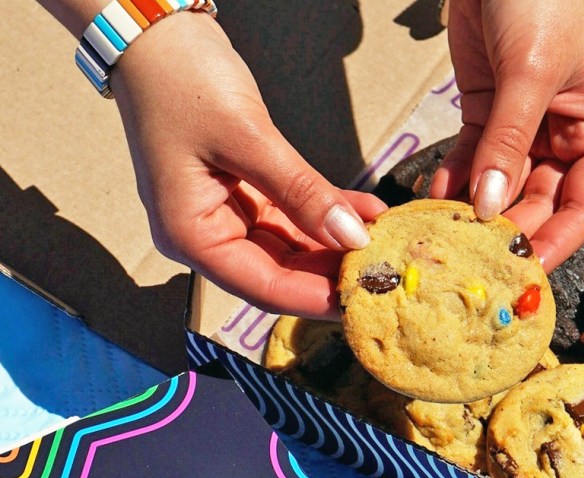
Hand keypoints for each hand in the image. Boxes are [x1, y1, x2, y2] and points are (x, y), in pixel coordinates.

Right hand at [110, 12, 385, 318]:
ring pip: (293, 244)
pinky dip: (329, 211)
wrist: (159, 36)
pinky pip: (295, 213)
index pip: (263, 287)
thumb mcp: (248, 138)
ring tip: (387, 239)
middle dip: (334, 270)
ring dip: (338, 240)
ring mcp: (227, 213)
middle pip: (281, 271)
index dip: (317, 297)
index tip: (366, 298)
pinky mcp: (246, 190)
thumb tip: (352, 238)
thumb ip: (301, 191)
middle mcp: (207, 234)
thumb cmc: (182, 81)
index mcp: (191, 235)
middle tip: (387, 270)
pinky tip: (369, 211)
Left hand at [429, 0, 583, 271]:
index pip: (583, 206)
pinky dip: (454, 179)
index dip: (556, 244)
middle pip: (539, 204)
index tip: (521, 274)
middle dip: (506, 231)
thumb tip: (489, 206)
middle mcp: (567, 138)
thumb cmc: (541, 0)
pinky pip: (473, 159)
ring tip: (443, 236)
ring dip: (474, 210)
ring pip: (502, 187)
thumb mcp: (531, 72)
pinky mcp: (488, 114)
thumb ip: (509, 142)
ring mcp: (526, 129)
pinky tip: (432, 198)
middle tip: (469, 259)